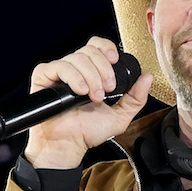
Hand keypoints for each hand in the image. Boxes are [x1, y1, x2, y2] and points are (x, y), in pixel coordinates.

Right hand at [23, 36, 153, 168]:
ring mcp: (59, 72)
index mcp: (91, 73)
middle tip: (107, 90)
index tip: (114, 61)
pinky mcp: (44, 76)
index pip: (97, 46)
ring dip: (91, 77)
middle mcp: (75, 70)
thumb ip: (135, 98)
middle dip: (103, 69)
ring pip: (78, 57)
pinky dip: (74, 77)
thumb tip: (147, 78)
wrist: (68, 144)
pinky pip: (60, 65)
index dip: (107, 49)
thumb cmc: (87, 132)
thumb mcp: (119, 116)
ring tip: (93, 97)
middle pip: (90, 50)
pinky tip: (79, 91)